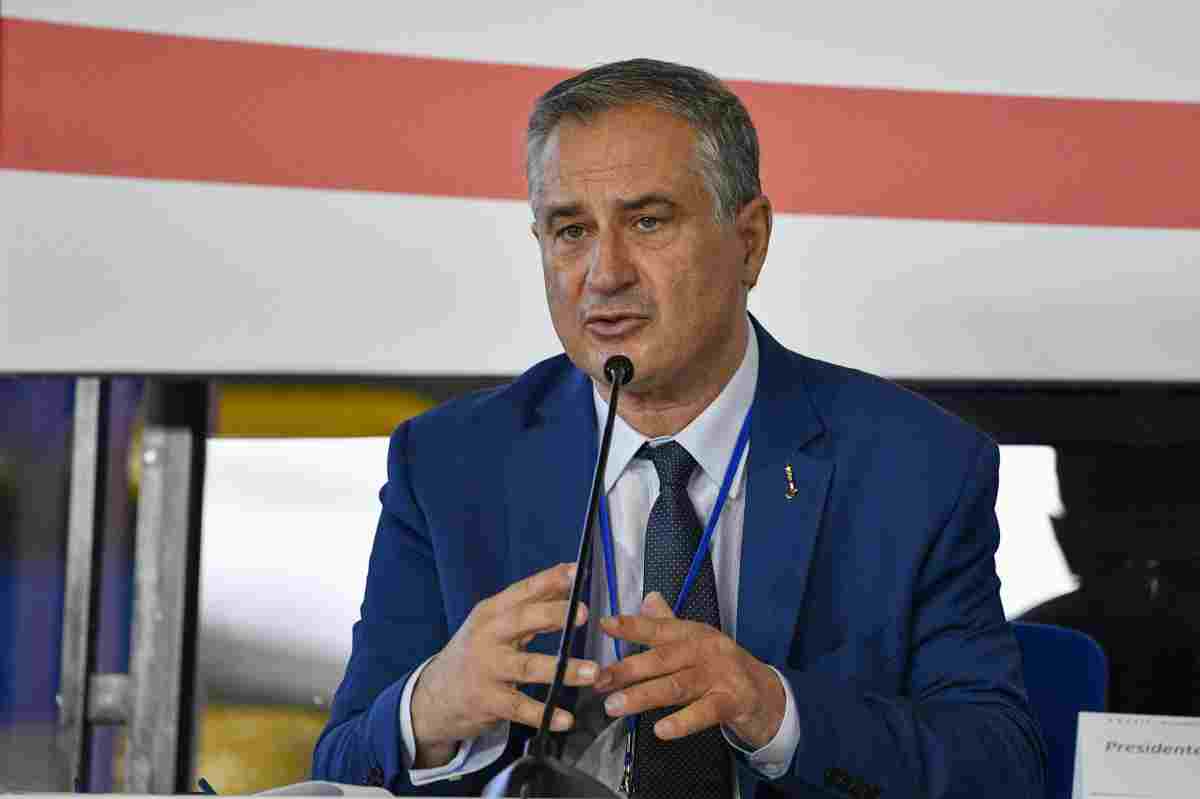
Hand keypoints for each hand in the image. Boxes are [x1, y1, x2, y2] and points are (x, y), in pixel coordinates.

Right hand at [409, 562, 597, 766]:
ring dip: (563, 669)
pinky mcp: (488, 701)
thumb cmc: (476, 653)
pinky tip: (566, 719)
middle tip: (585, 613)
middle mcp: (487, 637)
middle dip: (554, 614)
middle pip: (522, 620)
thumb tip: (569, 582)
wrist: (435, 695)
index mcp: (491, 612)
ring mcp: (487, 669)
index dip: (550, 580)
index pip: (522, 591)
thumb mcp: (494, 625)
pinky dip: (545, 714)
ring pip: (528, 667)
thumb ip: (530, 606)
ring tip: (593, 672)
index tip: (576, 572)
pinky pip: (520, 708)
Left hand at [595, 592, 785, 749]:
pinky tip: (661, 731)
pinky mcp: (733, 702)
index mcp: (695, 633)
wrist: (768, 695)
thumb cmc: (724, 668)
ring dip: (643, 696)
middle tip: (598, 680)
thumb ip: (670, 623)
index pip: (660, 627)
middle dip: (627, 669)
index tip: (604, 625)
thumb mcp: (698, 642)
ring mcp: (721, 675)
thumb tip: (647, 597)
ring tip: (614, 707)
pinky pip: (705, 712)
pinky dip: (682, 721)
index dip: (632, 626)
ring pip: (677, 685)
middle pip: (663, 658)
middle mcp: (706, 650)